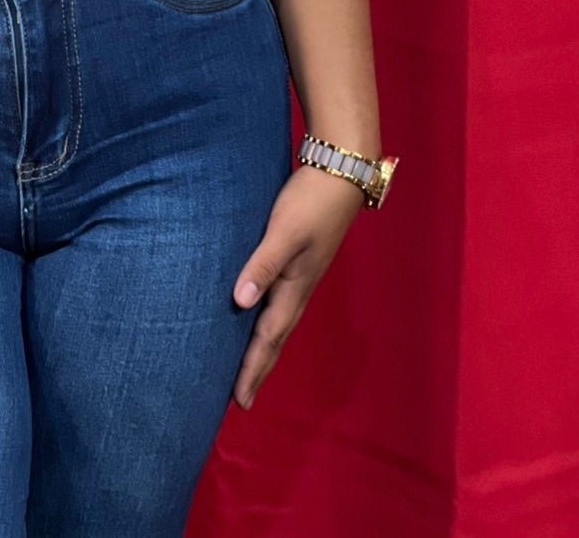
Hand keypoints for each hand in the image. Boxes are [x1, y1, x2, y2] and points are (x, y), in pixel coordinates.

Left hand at [230, 164, 365, 408]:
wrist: (340, 175)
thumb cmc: (310, 202)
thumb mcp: (284, 232)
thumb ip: (263, 265)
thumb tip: (240, 303)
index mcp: (294, 288)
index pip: (267, 339)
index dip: (252, 369)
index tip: (238, 402)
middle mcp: (298, 289)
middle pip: (274, 339)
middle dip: (258, 369)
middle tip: (240, 399)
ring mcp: (300, 276)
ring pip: (277, 323)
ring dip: (262, 348)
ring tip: (246, 368)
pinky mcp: (298, 261)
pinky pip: (278, 303)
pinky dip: (266, 320)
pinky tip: (255, 316)